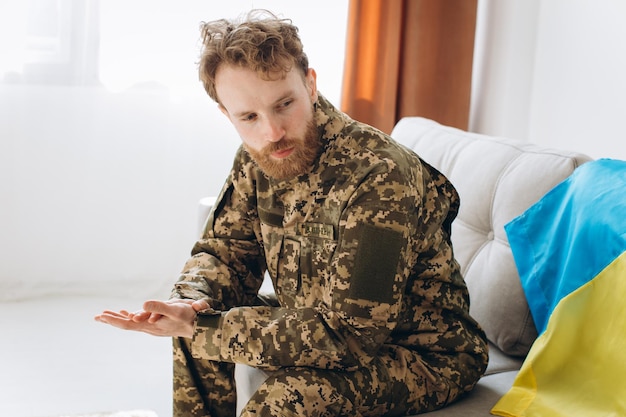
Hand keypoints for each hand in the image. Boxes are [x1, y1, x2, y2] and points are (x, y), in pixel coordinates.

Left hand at [94, 299, 208, 337]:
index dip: (114, 320)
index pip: (128, 324)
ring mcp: (153, 326)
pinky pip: (140, 320)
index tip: (101, 316)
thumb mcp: (175, 309)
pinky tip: (127, 313)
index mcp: (151, 326)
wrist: (200, 327)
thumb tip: (142, 304)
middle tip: (96, 317)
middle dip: (112, 320)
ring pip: (132, 323)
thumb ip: (159, 307)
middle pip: (127, 325)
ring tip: (105, 315)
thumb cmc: (189, 317)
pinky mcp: (157, 323)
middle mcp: (150, 327)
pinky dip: (130, 316)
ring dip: (118, 318)